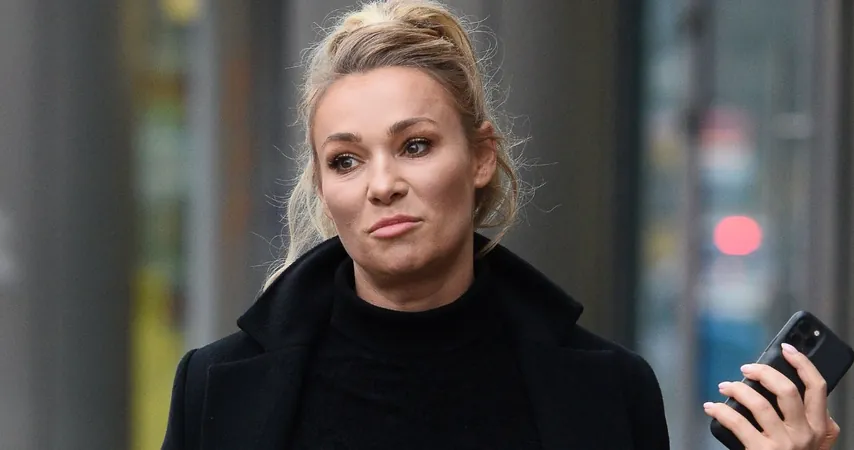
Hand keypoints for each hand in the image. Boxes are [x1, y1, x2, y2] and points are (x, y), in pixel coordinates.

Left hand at [703, 343, 840, 449]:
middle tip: (746, 368)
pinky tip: (712, 406)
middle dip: (764, 372)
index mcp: (820, 428)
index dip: (802, 363)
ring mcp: (784, 444)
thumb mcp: (814, 444)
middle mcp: (805, 435)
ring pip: (759, 404)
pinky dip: (721, 410)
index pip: (817, 387)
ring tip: (725, 386)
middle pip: (786, 390)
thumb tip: (801, 392)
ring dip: (737, 390)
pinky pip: (737, 423)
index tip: (786, 348)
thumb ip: (816, 422)